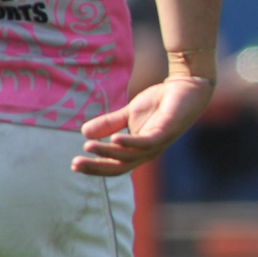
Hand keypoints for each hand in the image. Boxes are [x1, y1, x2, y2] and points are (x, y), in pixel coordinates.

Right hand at [72, 76, 215, 175]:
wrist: (183, 89)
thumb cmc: (158, 104)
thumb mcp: (128, 114)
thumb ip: (109, 124)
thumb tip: (84, 133)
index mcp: (137, 151)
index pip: (114, 165)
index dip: (95, 167)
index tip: (74, 165)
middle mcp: (147, 152)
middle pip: (120, 167)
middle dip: (98, 167)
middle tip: (76, 164)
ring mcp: (156, 144)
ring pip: (130, 155)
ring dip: (108, 152)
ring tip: (88, 147)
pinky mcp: (165, 133)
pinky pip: (146, 142)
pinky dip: (130, 142)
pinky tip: (115, 139)